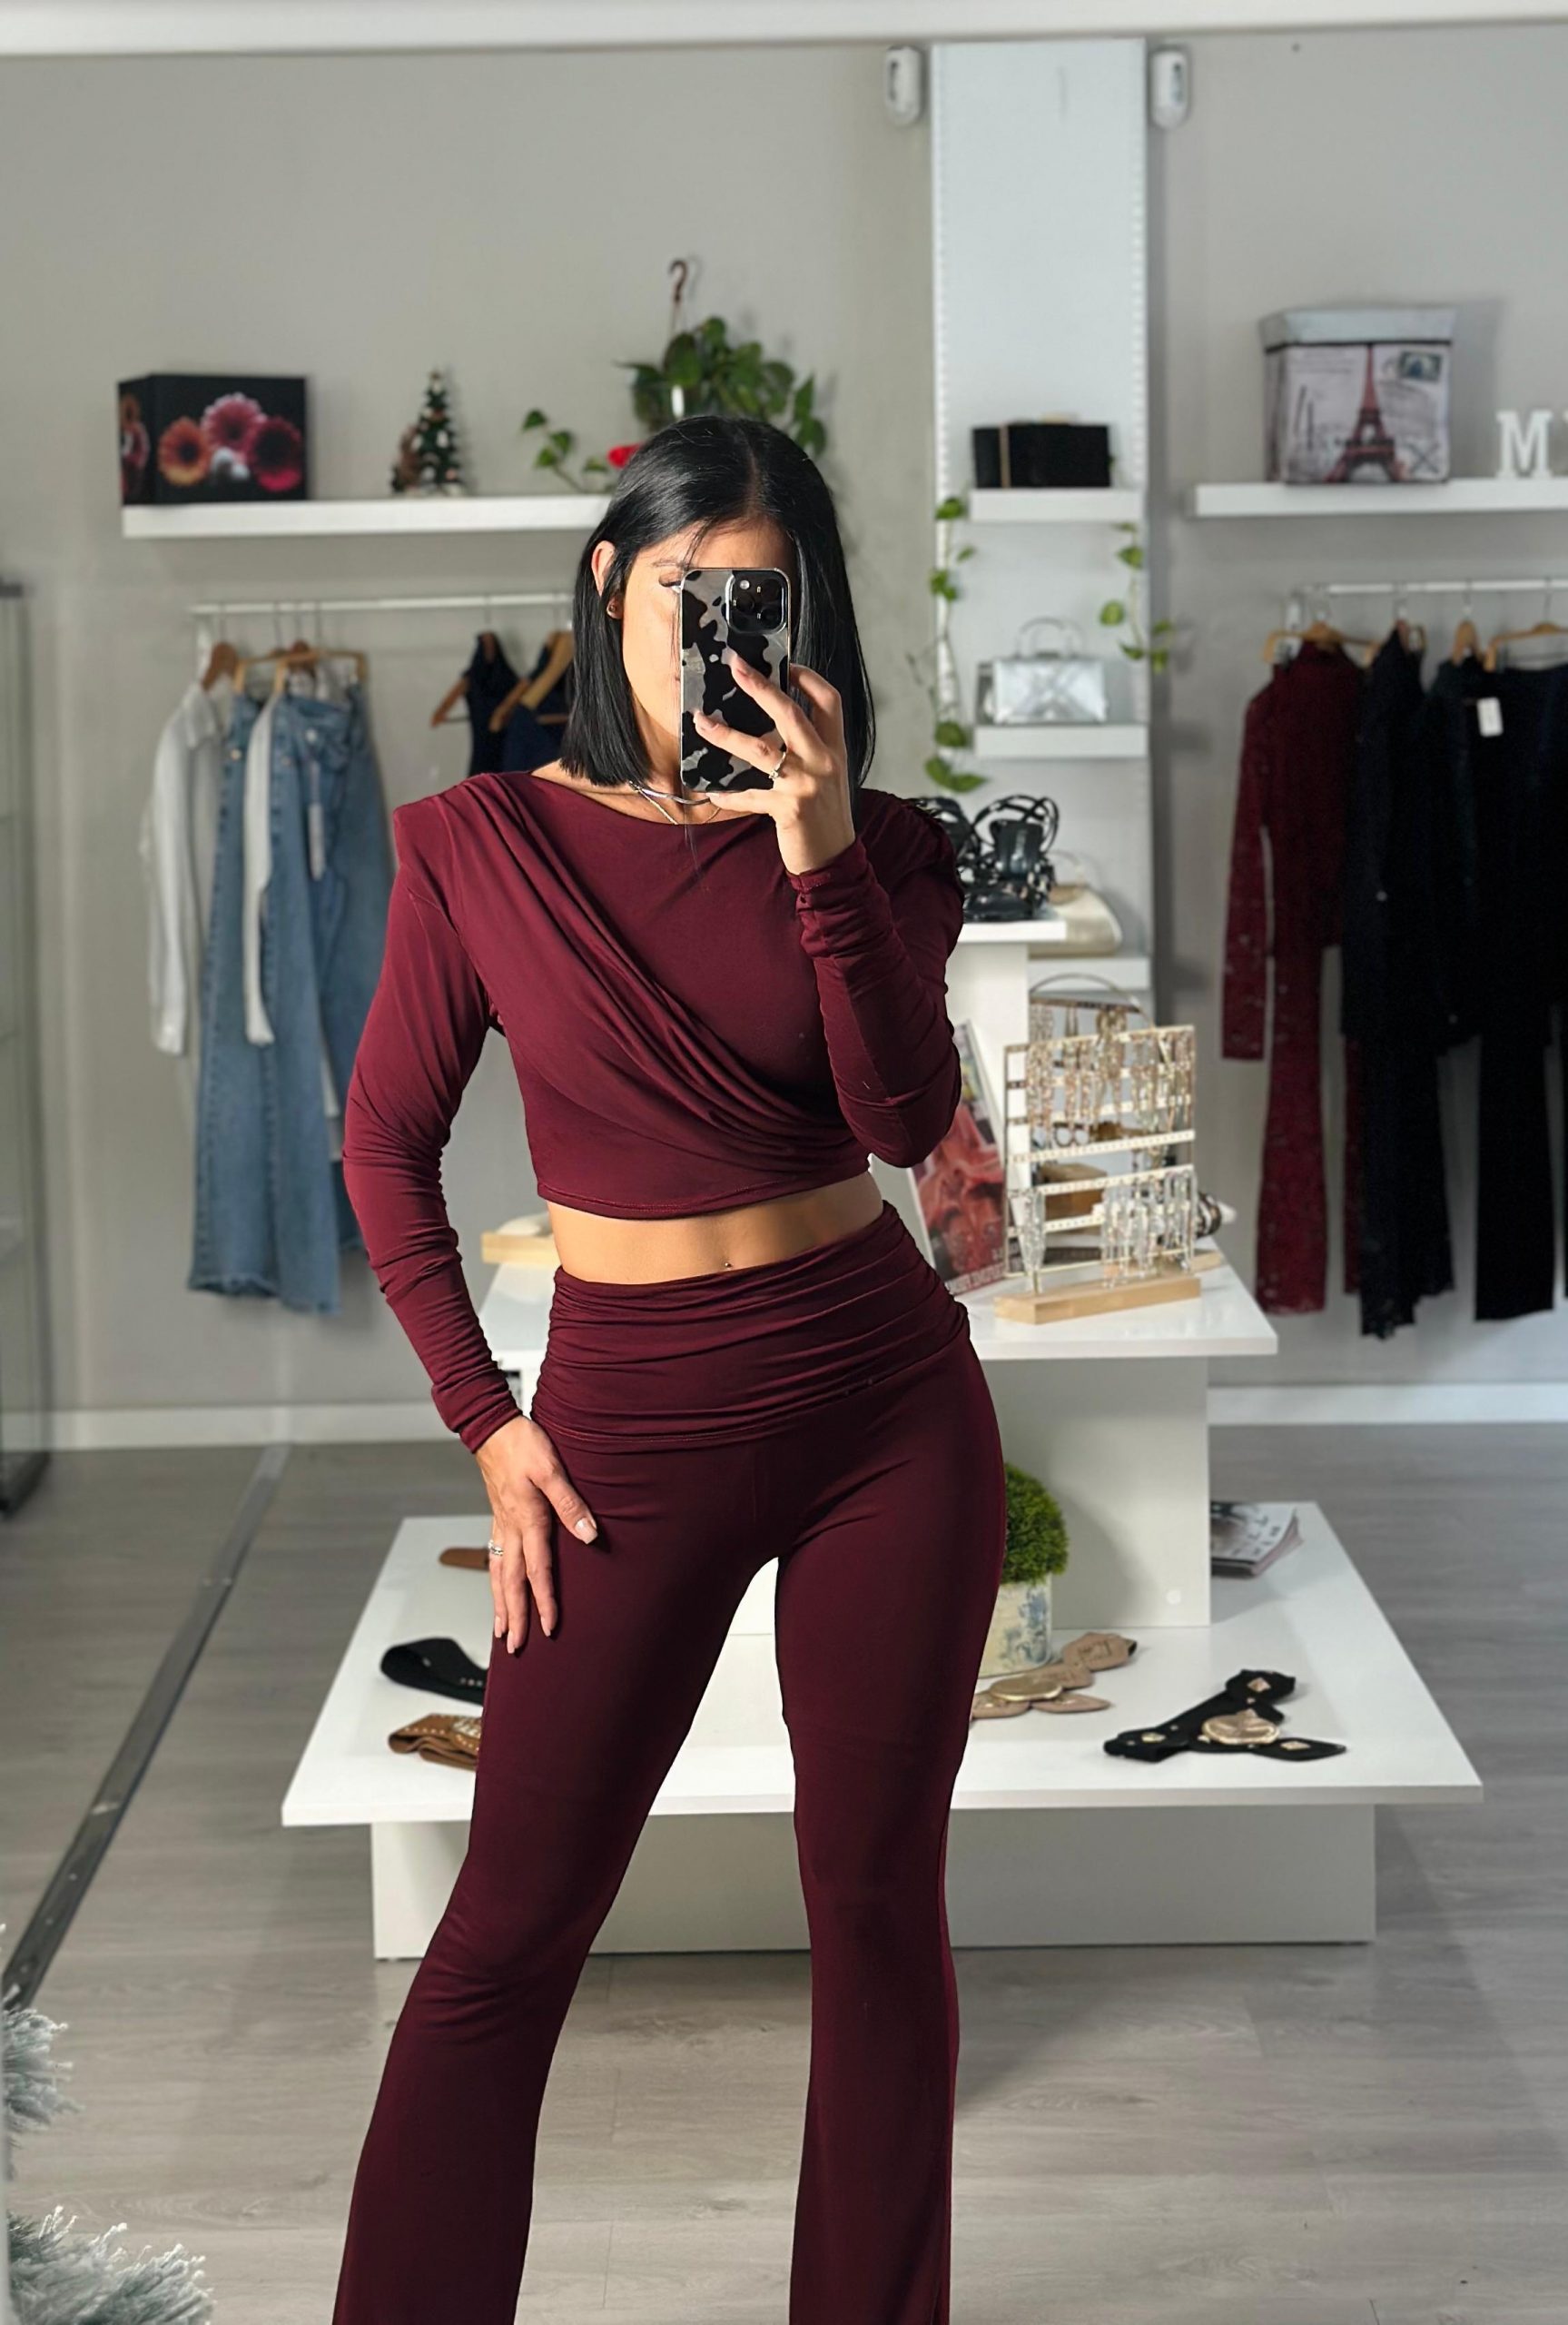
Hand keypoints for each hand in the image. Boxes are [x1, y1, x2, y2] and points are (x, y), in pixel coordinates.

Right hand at [473, 1414, 598, 1652]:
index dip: (545, 1602)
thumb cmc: (523, 1444)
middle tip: (515, 1647)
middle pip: (510, 1582)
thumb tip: (589, 1535)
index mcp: (527, 1520)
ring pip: (497, 1574)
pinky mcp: (497, 1518)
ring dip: (500, 1605)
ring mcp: (500, 1525)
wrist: (492, 1428)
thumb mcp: (552, 1469)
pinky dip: (494, 1581)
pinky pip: (493, 1558)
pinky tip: (497, 1588)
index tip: (549, 1628)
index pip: (537, 1571)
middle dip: (514, 1617)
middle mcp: (510, 1529)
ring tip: (500, 1630)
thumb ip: (571, 1504)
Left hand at [691, 649, 855, 875]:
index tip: (783, 664)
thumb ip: (809, 749)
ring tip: (701, 722)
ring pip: (760, 748)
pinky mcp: (789, 810)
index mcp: (835, 749)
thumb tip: (771, 725)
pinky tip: (712, 790)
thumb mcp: (827, 776)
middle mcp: (823, 762)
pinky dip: (728, 793)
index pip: (828, 700)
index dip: (806, 677)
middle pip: (790, 712)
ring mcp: (806, 785)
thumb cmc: (826, 816)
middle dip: (760, 686)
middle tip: (734, 665)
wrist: (836, 861)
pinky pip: (748, 795)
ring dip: (726, 733)